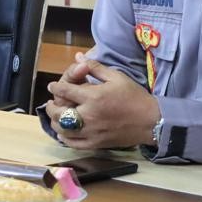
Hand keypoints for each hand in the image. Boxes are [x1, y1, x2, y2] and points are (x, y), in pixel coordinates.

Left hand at [45, 58, 159, 149]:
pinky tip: (64, 134)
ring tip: (55, 118)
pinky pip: (74, 144)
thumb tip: (79, 57)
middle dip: (51, 107)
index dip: (55, 87)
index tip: (52, 86)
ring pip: (63, 130)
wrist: (151, 121)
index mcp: (93, 97)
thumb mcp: (116, 77)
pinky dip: (65, 139)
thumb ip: (95, 68)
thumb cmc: (134, 96)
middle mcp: (89, 115)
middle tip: (50, 104)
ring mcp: (92, 132)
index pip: (65, 91)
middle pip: (59, 113)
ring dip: (55, 123)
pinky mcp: (96, 143)